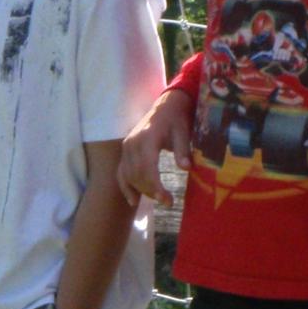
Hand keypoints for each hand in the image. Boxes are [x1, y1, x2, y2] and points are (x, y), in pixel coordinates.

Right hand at [118, 91, 192, 206]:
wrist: (166, 107)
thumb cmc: (176, 120)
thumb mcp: (183, 132)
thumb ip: (182, 150)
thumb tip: (186, 168)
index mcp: (147, 138)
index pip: (147, 167)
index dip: (155, 186)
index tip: (166, 200)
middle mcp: (132, 143)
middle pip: (137, 174)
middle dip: (151, 191)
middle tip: (168, 202)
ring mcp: (126, 147)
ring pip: (129, 175)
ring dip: (142, 190)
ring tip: (159, 198)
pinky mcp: (125, 151)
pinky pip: (121, 173)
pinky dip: (126, 187)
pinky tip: (134, 201)